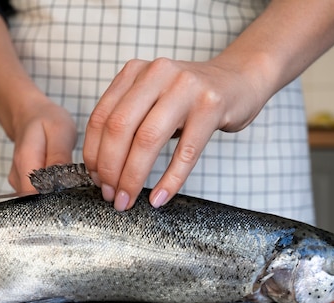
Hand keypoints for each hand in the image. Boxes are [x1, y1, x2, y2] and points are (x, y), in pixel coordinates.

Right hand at [8, 98, 76, 193]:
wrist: (31, 115)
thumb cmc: (47, 120)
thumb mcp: (60, 131)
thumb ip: (59, 157)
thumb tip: (63, 182)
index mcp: (24, 161)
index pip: (36, 194)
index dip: (55, 197)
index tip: (72, 189)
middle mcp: (17, 175)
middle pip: (38, 199)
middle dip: (59, 195)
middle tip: (73, 178)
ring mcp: (18, 181)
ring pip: (40, 198)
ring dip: (56, 191)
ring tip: (67, 174)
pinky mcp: (24, 184)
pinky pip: (39, 193)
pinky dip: (52, 188)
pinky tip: (60, 176)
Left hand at [83, 57, 265, 210]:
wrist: (239, 79)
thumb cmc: (190, 98)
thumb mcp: (153, 98)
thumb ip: (128, 120)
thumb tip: (101, 169)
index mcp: (135, 72)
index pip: (101, 117)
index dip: (93, 154)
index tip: (96, 180)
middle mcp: (157, 74)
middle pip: (120, 127)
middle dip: (110, 168)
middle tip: (110, 195)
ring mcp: (186, 87)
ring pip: (148, 139)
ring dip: (133, 177)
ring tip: (127, 200)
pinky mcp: (212, 106)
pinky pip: (186, 152)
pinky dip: (169, 180)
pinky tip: (159, 198)